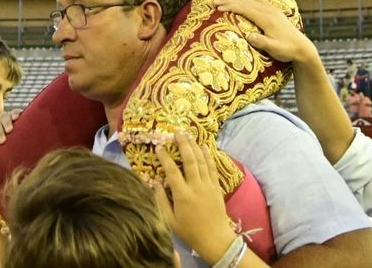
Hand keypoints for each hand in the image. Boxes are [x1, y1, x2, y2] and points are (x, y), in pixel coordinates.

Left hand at [0, 107, 20, 149]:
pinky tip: (16, 117)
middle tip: (2, 141)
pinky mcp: (17, 114)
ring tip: (9, 130)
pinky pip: (14, 112)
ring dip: (5, 123)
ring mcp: (7, 119)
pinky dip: (15, 113)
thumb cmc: (9, 149)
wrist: (24, 140)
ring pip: (4, 118)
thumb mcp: (1, 153)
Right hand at [152, 133, 238, 265]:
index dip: (165, 158)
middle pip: (190, 160)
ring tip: (188, 135)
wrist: (214, 238)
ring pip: (202, 161)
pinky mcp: (217, 186)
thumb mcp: (170, 221)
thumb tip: (155, 182)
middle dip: (183, 145)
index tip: (159, 147)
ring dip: (195, 146)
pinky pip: (212, 167)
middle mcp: (196, 187)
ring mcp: (208, 185)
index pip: (172, 171)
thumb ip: (161, 200)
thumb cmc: (190, 231)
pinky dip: (208, 155)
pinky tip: (205, 146)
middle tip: (177, 133)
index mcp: (183, 195)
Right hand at [216, 0, 319, 66]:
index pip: (246, 10)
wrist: (302, 48)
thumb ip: (263, 43)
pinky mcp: (275, 11)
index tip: (218, 7)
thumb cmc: (287, 51)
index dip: (231, 7)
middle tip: (215, 0)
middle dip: (230, 0)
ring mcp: (273, 10)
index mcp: (267, 20)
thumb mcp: (275, 50)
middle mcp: (269, 12)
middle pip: (247, 2)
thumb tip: (249, 36)